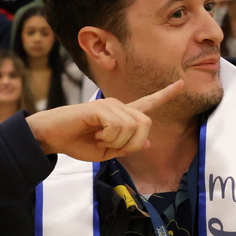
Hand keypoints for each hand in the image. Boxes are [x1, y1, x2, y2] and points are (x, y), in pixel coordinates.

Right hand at [26, 81, 184, 160]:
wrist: (53, 137)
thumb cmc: (77, 143)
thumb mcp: (107, 152)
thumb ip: (127, 147)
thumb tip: (148, 143)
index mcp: (122, 116)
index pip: (148, 104)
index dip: (165, 95)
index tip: (182, 84)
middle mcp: (119, 106)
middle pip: (145, 125)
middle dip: (134, 143)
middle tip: (111, 146)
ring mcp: (110, 105)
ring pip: (132, 128)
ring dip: (115, 142)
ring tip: (98, 138)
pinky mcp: (100, 107)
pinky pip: (116, 127)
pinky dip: (107, 138)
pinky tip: (94, 134)